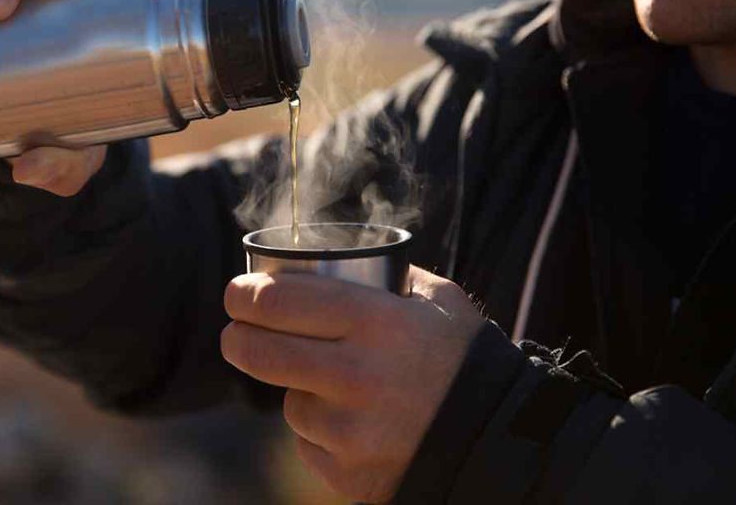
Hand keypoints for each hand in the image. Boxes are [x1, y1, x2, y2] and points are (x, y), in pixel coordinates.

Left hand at [221, 266, 484, 502]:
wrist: (498, 441)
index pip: (278, 300)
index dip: (245, 293)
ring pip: (286, 401)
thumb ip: (385, 276)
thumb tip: (325, 263)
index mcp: (376, 322)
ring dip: (296, 389)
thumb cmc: (464, 359)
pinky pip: (308, 443)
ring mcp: (349, 430)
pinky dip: (320, 432)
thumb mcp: (436, 300)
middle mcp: (356, 375)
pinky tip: (356, 424)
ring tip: (339, 386)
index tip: (238, 292)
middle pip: (257, 351)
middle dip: (237, 337)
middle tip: (238, 332)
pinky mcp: (346, 473)